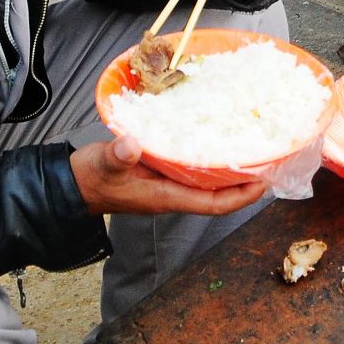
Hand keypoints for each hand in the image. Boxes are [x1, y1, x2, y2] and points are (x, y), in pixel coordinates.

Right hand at [71, 133, 266, 216]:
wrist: (74, 183)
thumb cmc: (91, 177)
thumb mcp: (103, 165)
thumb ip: (117, 156)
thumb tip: (131, 145)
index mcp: (166, 197)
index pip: (213, 204)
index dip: (240, 197)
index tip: (263, 182)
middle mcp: (174, 193)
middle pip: (219, 193)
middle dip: (245, 181)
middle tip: (269, 160)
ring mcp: (169, 183)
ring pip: (209, 181)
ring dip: (231, 169)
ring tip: (254, 148)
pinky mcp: (163, 171)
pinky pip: (195, 168)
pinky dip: (211, 157)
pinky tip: (220, 139)